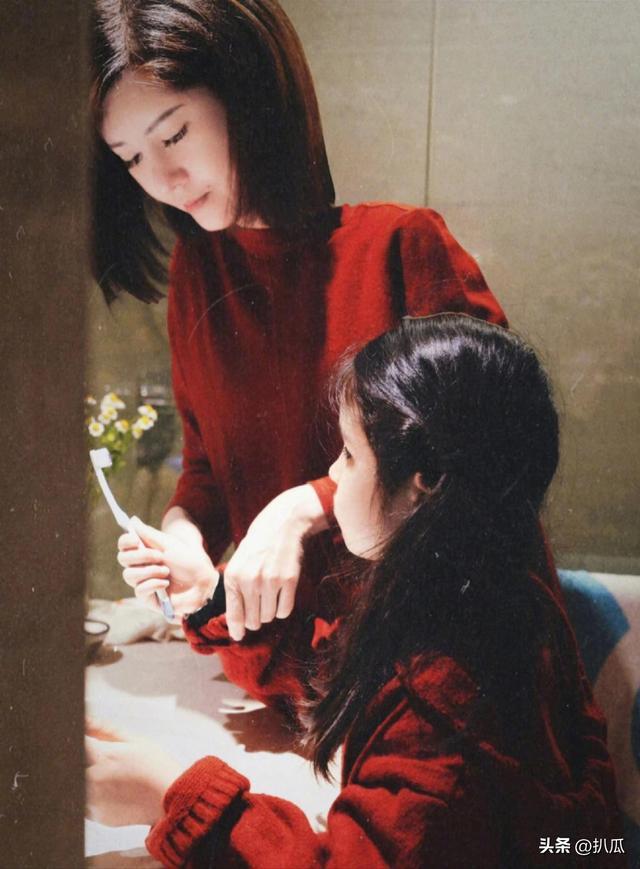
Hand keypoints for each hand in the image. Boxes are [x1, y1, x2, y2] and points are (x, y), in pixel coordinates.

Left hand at [85, 720, 182, 826]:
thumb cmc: (156, 766)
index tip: (87, 739)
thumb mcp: (135, 740)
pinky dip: (93, 795)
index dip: (80, 738)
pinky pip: (85, 802)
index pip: (76, 742)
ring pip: (78, 783)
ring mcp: (92, 800)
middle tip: (105, 759)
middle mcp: (92, 780)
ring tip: (112, 776)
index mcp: (102, 756)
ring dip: (88, 777)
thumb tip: (86, 721)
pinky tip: (113, 790)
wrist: (170, 799)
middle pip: (75, 763)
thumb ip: (105, 730)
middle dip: (85, 758)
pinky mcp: (97, 815)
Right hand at [117, 517, 218, 619]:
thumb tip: (133, 520)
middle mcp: (140, 566)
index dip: (126, 541)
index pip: (124, 545)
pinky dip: (153, 584)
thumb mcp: (168, 544)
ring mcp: (143, 582)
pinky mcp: (148, 598)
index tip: (136, 540)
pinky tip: (166, 584)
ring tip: (166, 571)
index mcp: (144, 551)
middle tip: (159, 556)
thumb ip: (148, 534)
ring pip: (129, 575)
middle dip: (141, 556)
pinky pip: (139, 590)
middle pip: (122, 559)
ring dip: (149, 571)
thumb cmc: (187, 560)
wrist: (202, 580)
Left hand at [224, 484, 327, 640]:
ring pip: (269, 617)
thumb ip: (235, 591)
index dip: (237, 630)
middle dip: (256, 619)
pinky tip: (282, 594)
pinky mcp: (289, 581)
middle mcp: (249, 581)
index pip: (234, 615)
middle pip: (253, 621)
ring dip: (270, 612)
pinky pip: (285, 611)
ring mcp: (270, 582)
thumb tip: (237, 624)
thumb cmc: (257, 545)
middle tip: (259, 607)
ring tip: (270, 595)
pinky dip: (283, 608)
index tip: (239, 636)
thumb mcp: (238, 563)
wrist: (282, 524)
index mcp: (233, 577)